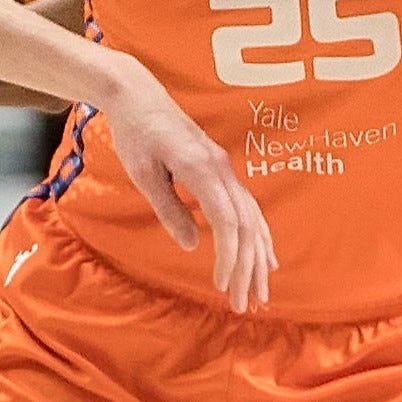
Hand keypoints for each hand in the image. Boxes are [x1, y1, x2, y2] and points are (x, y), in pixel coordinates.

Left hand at [95, 60, 273, 312]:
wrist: (139, 97)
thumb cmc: (136, 134)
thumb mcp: (144, 174)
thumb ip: (169, 209)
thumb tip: (193, 245)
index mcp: (202, 168)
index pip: (228, 221)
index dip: (229, 256)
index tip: (221, 285)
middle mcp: (222, 169)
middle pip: (247, 225)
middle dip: (248, 268)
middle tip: (245, 304)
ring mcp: (226, 169)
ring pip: (253, 219)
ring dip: (258, 258)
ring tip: (259, 292)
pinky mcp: (222, 171)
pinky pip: (249, 208)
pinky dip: (259, 237)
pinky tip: (264, 258)